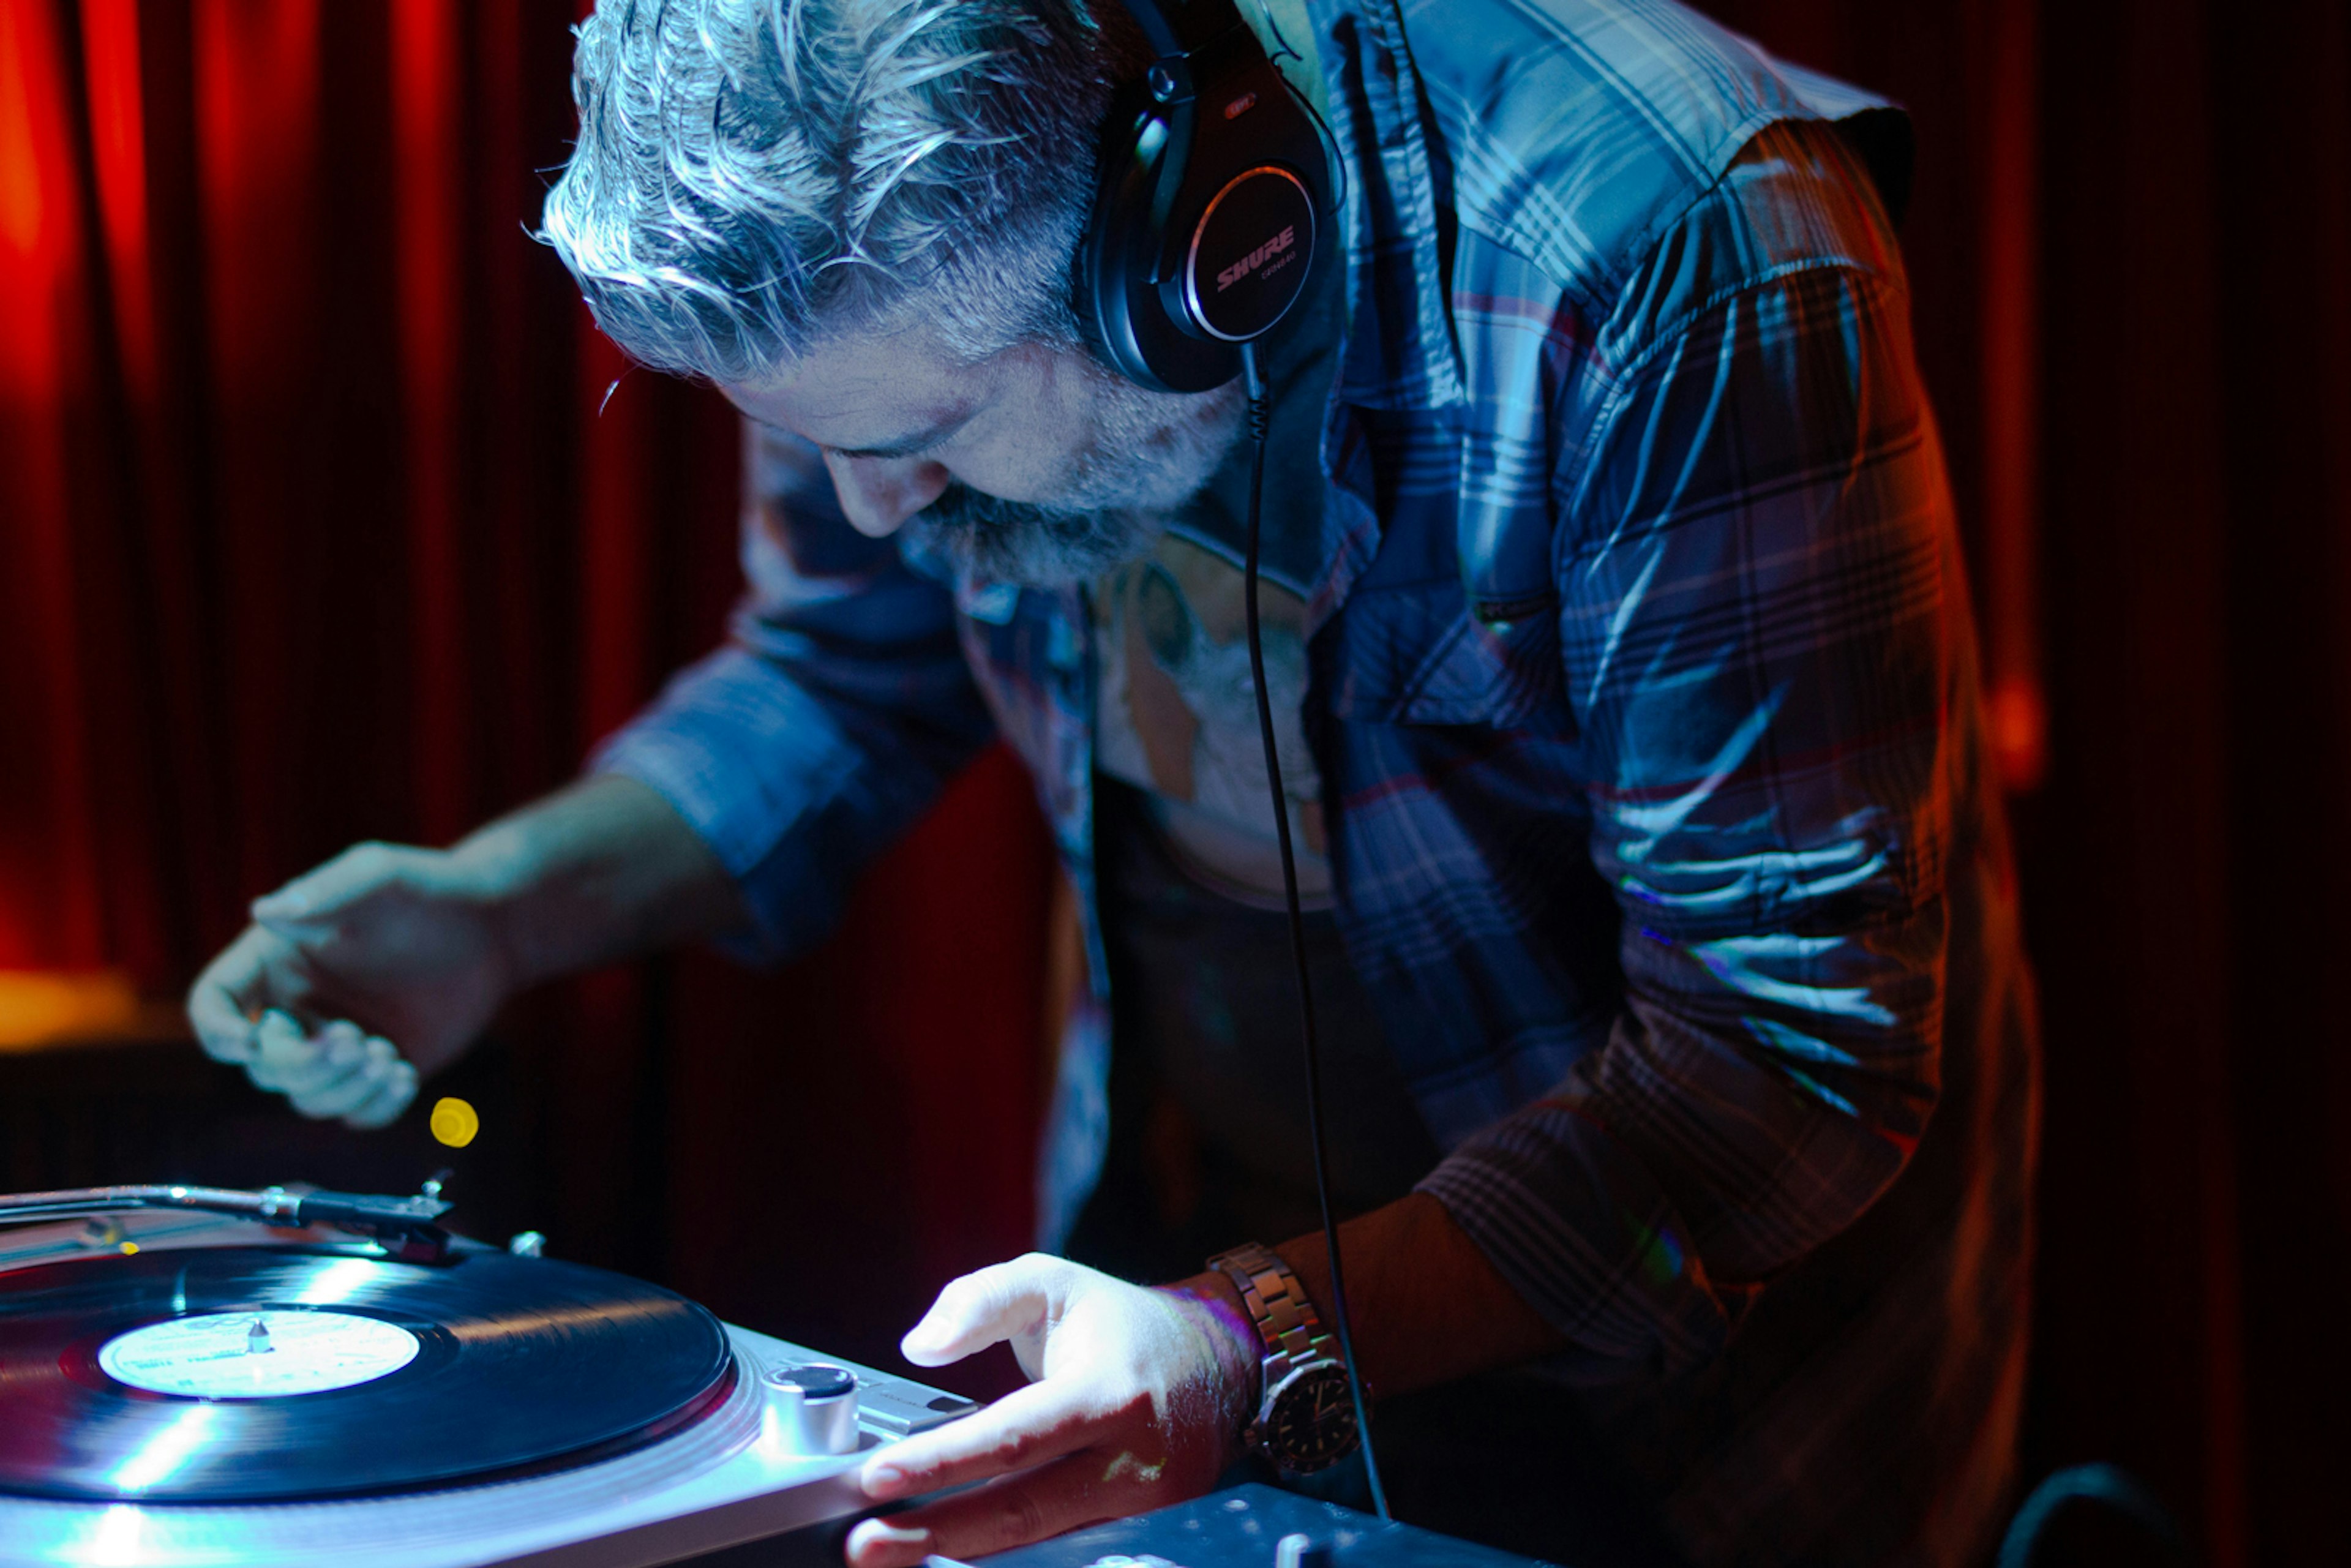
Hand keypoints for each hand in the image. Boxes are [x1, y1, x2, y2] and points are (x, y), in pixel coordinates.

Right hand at [185, 842, 517, 1127]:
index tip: (250, 1040)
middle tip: (358, 1039)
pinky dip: (374, 1107)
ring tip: (390, 1057)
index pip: (216, 1002)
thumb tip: (262, 912)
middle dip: (304, 1063)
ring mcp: (336, 1045)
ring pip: (307, 1097)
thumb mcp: (379, 877)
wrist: (493, 927)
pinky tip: (407, 1075)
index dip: (217, 1028)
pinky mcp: (377, 1070)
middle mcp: (297, 1008)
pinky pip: (356, 1115)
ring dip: (342, 1088)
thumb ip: (325, 894)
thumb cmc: (430, 891)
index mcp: (276, 961)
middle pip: (264, 1065)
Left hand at [846, 1254, 1257, 1567]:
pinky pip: (1063, 1552)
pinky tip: (950, 1560)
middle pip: (1023, 1511)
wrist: (1221, 1365)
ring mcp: (1141, 1507)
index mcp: (1107, 1391)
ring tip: (894, 1558)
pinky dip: (1005, 1559)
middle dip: (938, 1533)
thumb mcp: (1052, 1282)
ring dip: (963, 1556)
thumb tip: (920, 1345)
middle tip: (865, 1544)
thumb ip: (981, 1300)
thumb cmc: (1122, 1324)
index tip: (876, 1476)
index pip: (1014, 1437)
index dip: (943, 1462)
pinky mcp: (1141, 1532)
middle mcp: (1130, 1459)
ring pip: (1042, 1545)